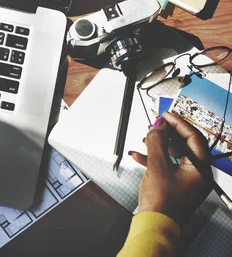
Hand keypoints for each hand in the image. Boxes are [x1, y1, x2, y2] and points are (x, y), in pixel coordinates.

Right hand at [129, 111, 211, 225]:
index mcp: (200, 169)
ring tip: (145, 139)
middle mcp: (197, 174)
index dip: (179, 123)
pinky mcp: (176, 185)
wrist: (155, 225)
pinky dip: (154, 158)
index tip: (165, 115)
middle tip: (155, 125)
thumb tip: (158, 127)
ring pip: (175, 154)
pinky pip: (168, 165)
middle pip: (185, 145)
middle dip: (167, 133)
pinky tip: (140, 155)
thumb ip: (157, 142)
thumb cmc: (162, 203)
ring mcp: (188, 181)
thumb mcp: (157, 166)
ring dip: (159, 145)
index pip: (194, 138)